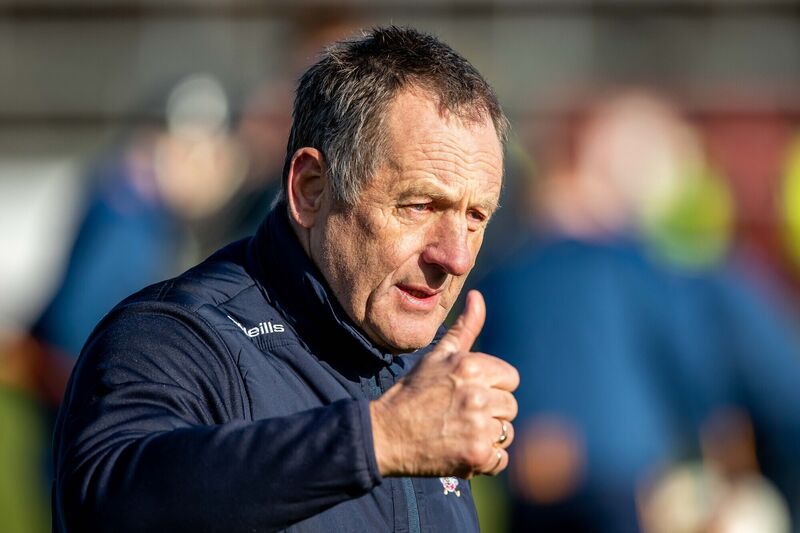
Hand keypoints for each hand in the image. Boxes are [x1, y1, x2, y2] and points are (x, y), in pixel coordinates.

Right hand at [369, 290, 519, 477]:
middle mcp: (477, 394)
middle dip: (491, 412)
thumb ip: (464, 328)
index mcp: (470, 366)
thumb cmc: (412, 394)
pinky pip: (501, 459)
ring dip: (488, 436)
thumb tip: (477, 296)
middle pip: (510, 406)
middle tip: (460, 415)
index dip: (492, 387)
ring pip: (506, 433)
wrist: (385, 435)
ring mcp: (477, 426)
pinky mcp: (476, 455)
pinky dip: (486, 460)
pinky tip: (462, 450)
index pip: (510, 378)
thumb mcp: (437, 356)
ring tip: (460, 432)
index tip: (468, 394)